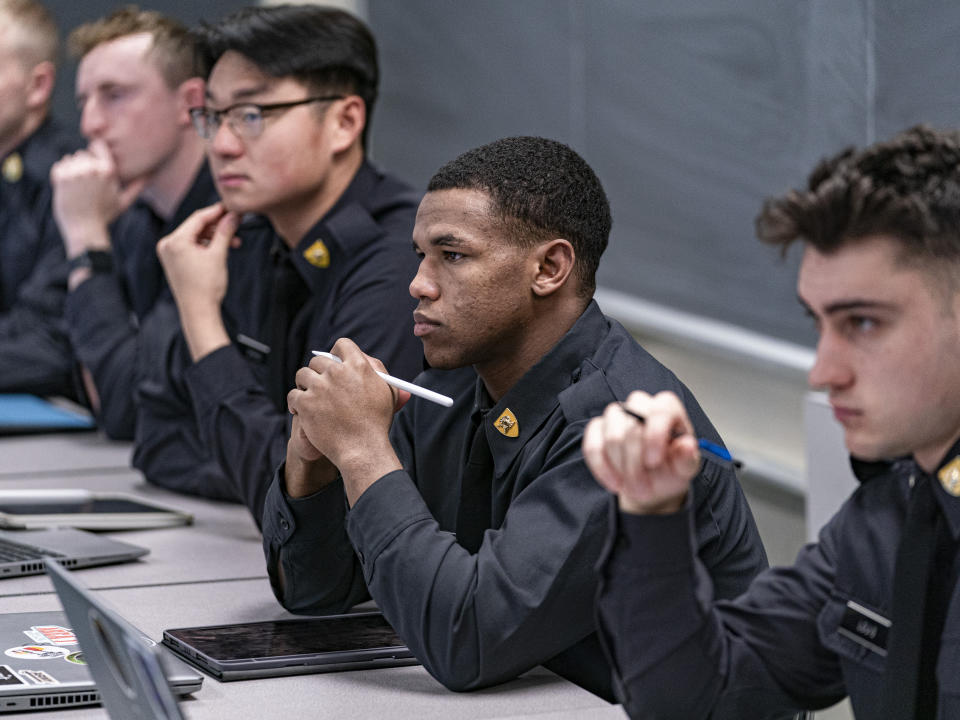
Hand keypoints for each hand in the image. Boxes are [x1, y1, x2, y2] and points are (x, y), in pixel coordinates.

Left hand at [51, 139, 145, 257]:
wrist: (85, 230)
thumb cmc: (105, 216)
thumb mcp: (124, 200)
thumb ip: (137, 186)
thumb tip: (151, 174)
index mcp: (109, 171)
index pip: (98, 145)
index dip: (95, 153)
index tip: (94, 167)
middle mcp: (93, 168)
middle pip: (83, 154)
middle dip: (84, 166)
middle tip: (86, 186)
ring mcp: (76, 172)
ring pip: (70, 159)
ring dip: (72, 170)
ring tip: (78, 189)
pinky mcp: (62, 178)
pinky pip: (59, 166)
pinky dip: (60, 176)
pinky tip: (68, 190)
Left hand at [156, 203, 239, 360]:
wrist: (198, 311)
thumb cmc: (206, 287)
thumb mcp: (218, 255)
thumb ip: (225, 232)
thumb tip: (233, 215)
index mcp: (175, 241)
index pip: (198, 218)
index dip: (217, 211)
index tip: (231, 208)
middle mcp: (168, 244)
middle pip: (196, 226)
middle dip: (218, 226)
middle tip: (236, 223)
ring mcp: (169, 253)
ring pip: (195, 236)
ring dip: (214, 236)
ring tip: (234, 242)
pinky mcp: (173, 261)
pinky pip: (191, 245)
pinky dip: (206, 245)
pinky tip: (221, 248)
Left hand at [286, 338, 404, 503]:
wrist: (363, 449)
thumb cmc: (376, 423)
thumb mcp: (388, 392)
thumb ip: (379, 373)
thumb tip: (367, 361)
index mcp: (358, 366)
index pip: (342, 345)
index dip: (336, 353)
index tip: (334, 361)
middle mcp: (337, 373)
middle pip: (318, 360)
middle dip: (318, 371)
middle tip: (319, 383)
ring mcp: (319, 387)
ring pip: (302, 375)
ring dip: (304, 384)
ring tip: (310, 397)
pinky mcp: (305, 403)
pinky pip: (293, 395)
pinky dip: (295, 403)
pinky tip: (300, 410)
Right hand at [582, 391, 699, 514]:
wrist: (651, 482)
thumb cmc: (669, 469)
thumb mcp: (685, 468)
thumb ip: (687, 458)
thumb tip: (687, 446)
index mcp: (668, 409)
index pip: (660, 410)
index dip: (655, 435)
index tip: (654, 462)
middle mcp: (640, 405)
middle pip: (631, 427)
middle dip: (635, 465)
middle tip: (644, 490)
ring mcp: (616, 415)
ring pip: (611, 437)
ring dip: (621, 469)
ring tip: (633, 487)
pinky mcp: (596, 428)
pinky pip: (592, 446)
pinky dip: (602, 468)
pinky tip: (614, 483)